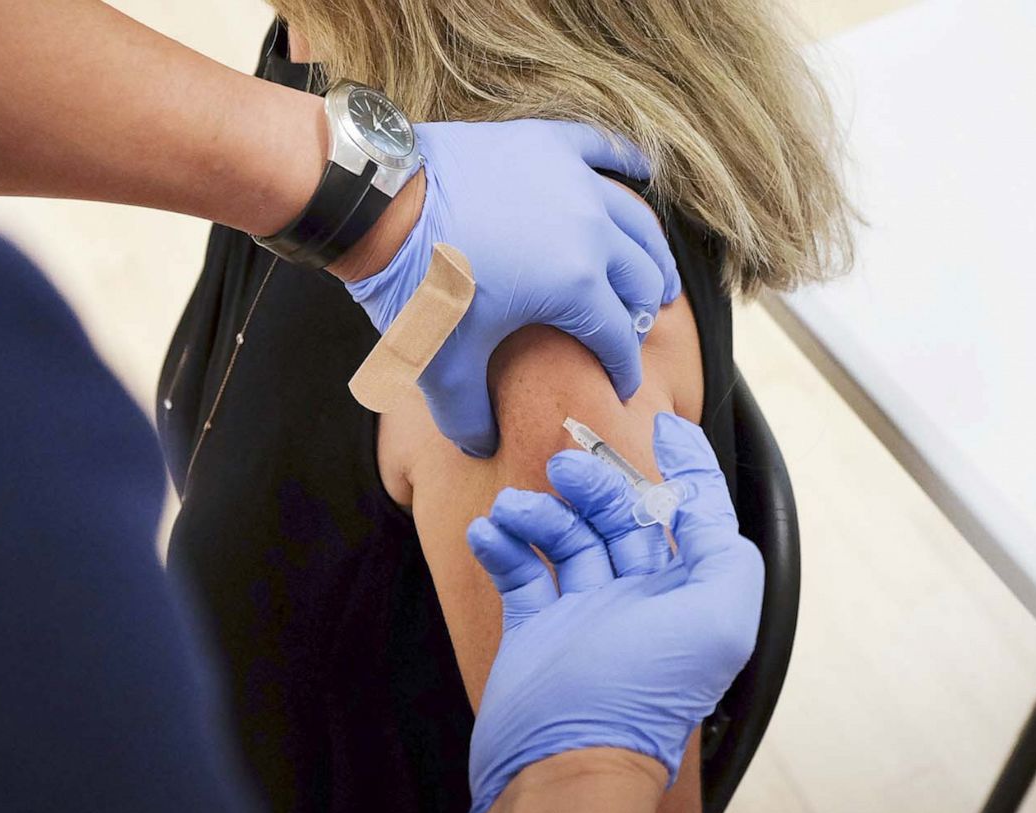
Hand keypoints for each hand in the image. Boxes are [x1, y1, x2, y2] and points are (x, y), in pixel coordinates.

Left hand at [340, 120, 681, 456]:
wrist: (381, 202)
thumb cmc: (414, 285)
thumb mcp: (441, 366)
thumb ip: (468, 415)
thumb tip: (481, 446)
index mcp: (577, 286)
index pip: (618, 340)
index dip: (623, 371)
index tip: (621, 390)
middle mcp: (591, 230)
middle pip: (641, 279)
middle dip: (645, 314)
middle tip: (636, 333)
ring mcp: (572, 180)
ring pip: (636, 220)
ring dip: (651, 253)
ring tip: (655, 276)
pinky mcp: (546, 143)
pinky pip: (603, 148)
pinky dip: (629, 160)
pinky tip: (646, 170)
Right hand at [463, 413, 762, 812]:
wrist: (564, 761)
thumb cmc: (642, 696)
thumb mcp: (721, 619)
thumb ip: (727, 553)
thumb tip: (702, 509)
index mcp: (690, 597)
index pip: (694, 516)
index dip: (687, 468)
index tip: (665, 425)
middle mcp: (641, 602)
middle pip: (621, 517)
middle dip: (595, 484)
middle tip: (564, 468)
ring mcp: (585, 616)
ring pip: (566, 537)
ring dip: (539, 513)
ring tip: (512, 511)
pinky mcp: (535, 630)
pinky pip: (519, 571)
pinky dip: (502, 544)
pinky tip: (488, 533)